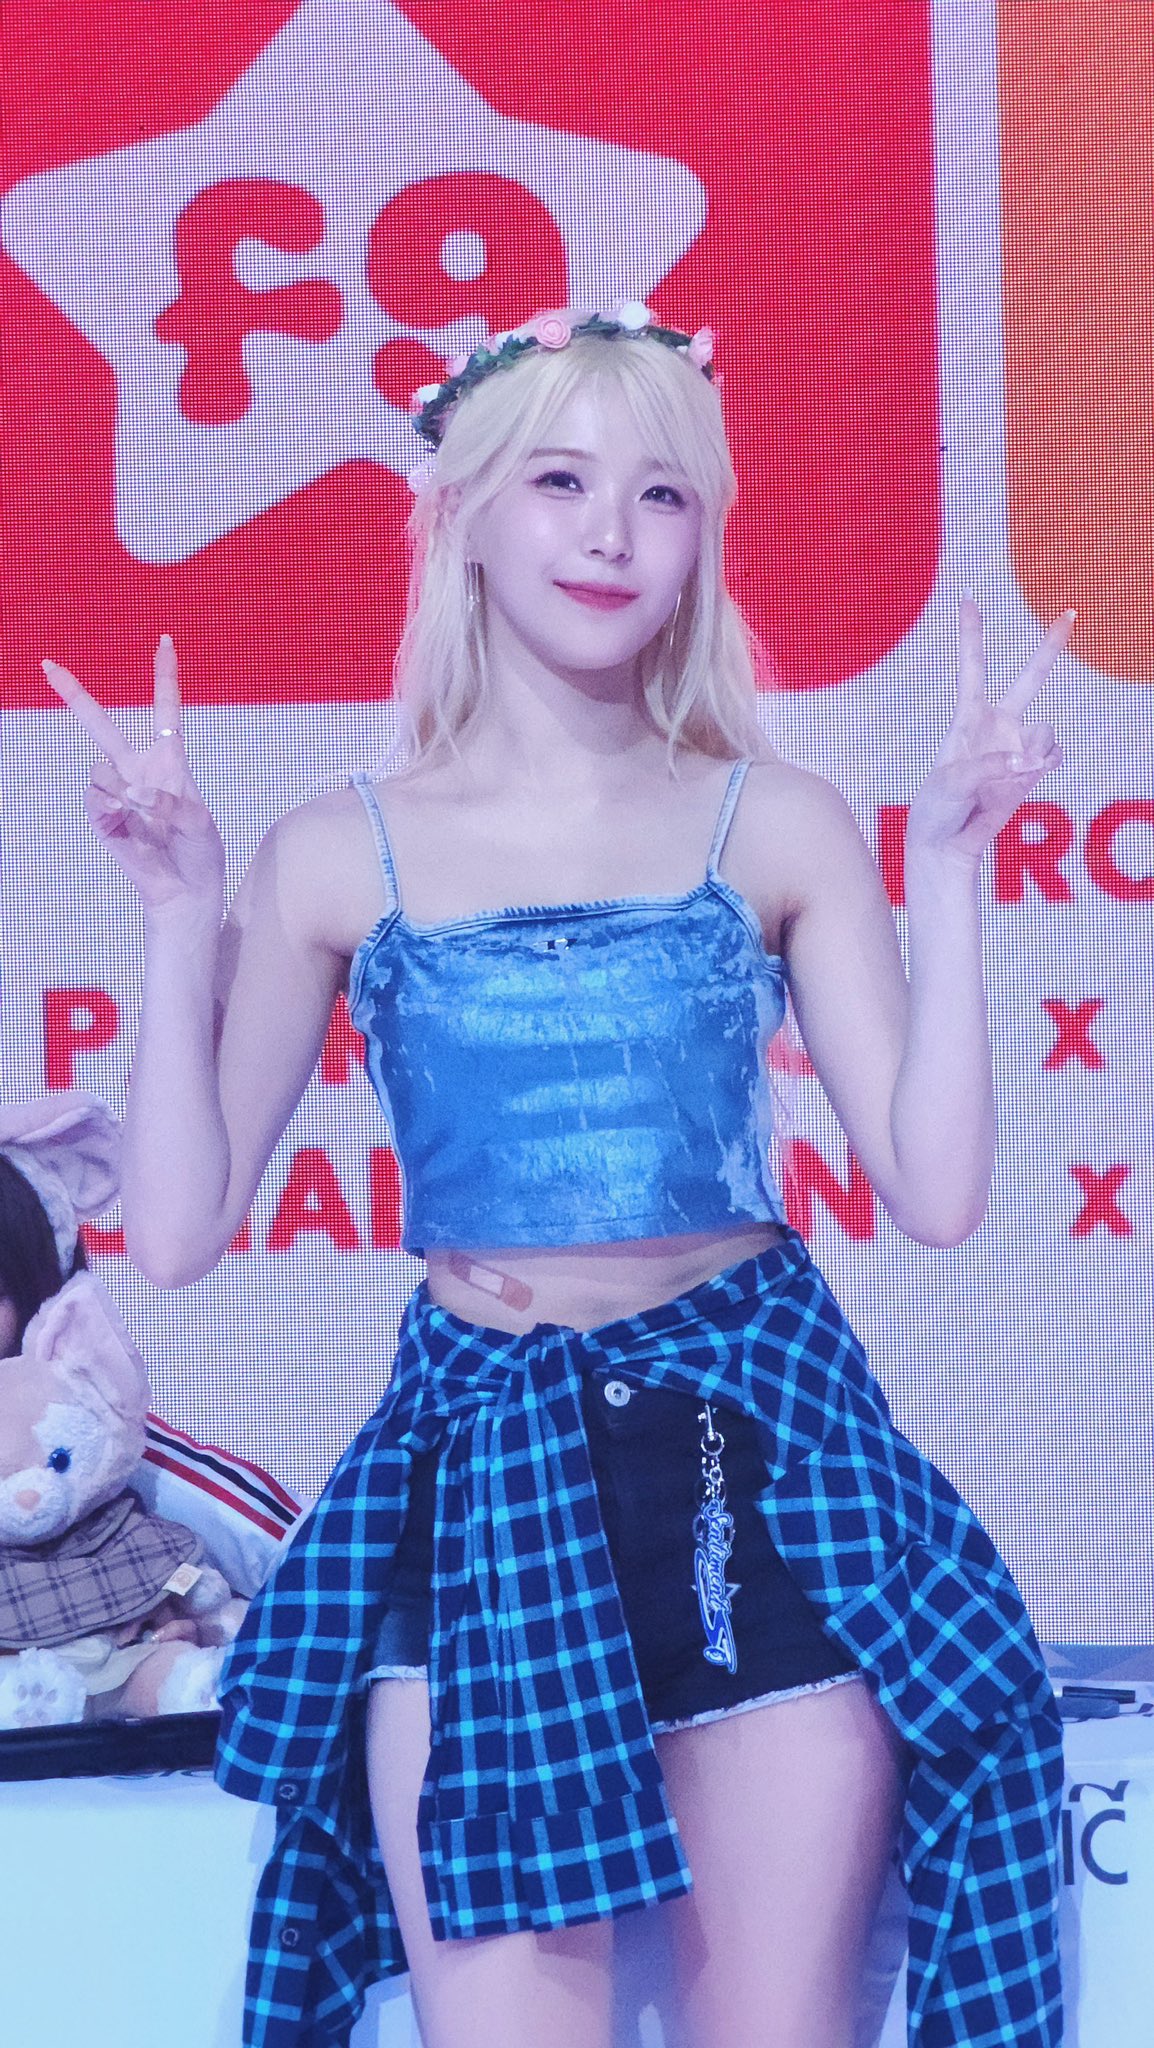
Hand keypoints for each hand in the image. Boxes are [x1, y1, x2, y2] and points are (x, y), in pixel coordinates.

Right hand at [41, 637, 225, 914]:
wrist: (185, 890)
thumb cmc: (199, 851)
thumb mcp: (198, 823)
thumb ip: (171, 802)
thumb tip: (133, 792)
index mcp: (169, 761)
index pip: (166, 711)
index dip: (165, 676)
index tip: (165, 641)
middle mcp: (138, 769)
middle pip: (102, 726)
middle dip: (75, 695)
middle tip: (47, 664)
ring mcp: (117, 793)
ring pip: (102, 770)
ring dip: (126, 792)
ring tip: (148, 818)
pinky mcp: (103, 817)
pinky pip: (99, 800)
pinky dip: (116, 810)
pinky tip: (129, 824)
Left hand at [906, 596, 1072, 867]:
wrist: (946, 844)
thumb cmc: (936, 808)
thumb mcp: (950, 784)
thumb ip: (987, 768)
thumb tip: (1025, 762)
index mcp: (967, 718)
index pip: (972, 667)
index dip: (971, 632)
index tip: (967, 597)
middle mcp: (996, 726)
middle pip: (1028, 679)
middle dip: (1049, 649)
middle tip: (1069, 615)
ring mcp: (1017, 746)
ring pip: (1045, 730)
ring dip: (1033, 750)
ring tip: (1010, 774)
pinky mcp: (1031, 770)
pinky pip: (1052, 755)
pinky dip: (1044, 764)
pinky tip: (1028, 774)